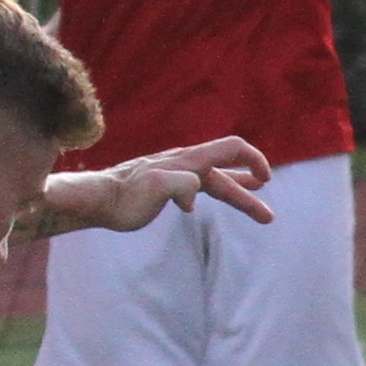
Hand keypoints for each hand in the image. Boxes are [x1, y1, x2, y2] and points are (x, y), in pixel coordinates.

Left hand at [39, 138, 275, 235]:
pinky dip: (212, 191)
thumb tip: (193, 195)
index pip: (231, 148)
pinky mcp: (166, 185)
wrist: (98, 199)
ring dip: (238, 193)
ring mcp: (176, 173)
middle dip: (249, 194)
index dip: (253, 159)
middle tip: (268, 218)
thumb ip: (178, 185)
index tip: (266, 180)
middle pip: (227, 172)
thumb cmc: (124, 197)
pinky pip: (197, 185)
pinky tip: (204, 201)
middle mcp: (185, 163)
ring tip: (258, 207)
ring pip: (215, 180)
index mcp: (188, 161)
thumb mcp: (153, 189)